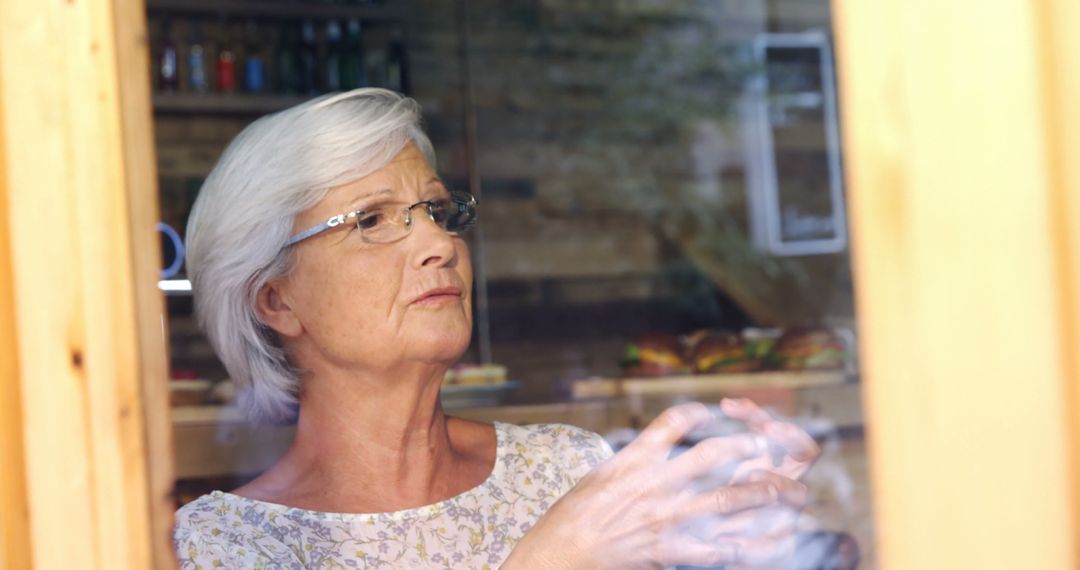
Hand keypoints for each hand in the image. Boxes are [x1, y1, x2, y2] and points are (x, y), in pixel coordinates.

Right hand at [503, 399, 819, 569]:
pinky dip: (745, 543)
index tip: (708, 412)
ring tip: (775, 486)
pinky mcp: (672, 549)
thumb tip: (651, 446)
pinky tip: (760, 539)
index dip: (696, 412)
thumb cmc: (571, 517)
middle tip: (762, 443)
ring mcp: (667, 517)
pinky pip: (719, 546)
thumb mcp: (598, 475)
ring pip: (726, 498)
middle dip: (743, 446)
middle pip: (711, 455)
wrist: (562, 555)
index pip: (673, 421)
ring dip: (757, 490)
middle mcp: (656, 483)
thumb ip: (630, 459)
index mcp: (635, 459)